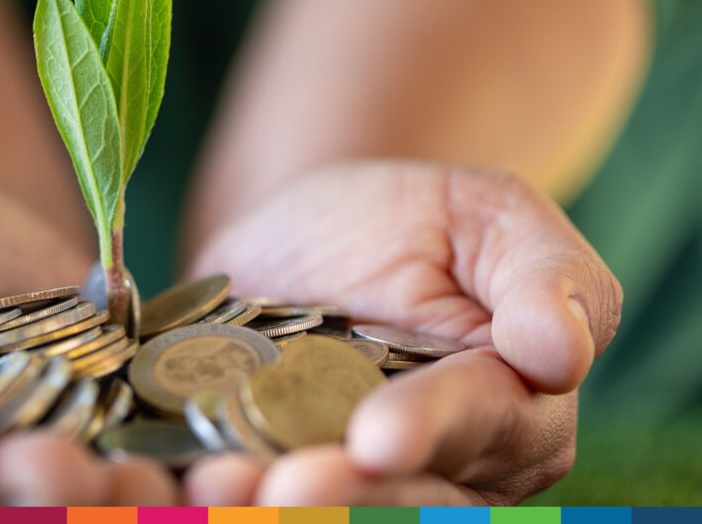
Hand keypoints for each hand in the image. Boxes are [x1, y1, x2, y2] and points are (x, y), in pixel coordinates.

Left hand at [181, 162, 620, 505]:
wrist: (305, 234)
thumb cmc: (415, 221)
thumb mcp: (488, 218)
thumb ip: (544, 277)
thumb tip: (561, 352)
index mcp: (502, 418)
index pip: (475, 431)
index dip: (429, 434)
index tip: (378, 437)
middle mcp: (425, 475)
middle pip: (393, 506)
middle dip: (338, 504)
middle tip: (278, 491)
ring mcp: (334, 481)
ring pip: (309, 513)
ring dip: (256, 513)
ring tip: (211, 490)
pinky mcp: (252, 476)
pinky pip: (230, 497)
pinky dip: (189, 499)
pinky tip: (151, 487)